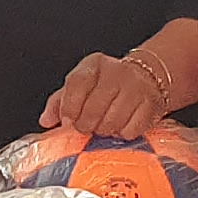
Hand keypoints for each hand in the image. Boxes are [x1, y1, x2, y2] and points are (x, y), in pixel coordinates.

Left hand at [41, 51, 165, 136]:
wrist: (149, 77)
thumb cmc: (108, 85)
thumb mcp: (81, 86)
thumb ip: (60, 102)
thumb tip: (46, 120)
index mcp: (95, 64)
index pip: (77, 84)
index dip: (70, 107)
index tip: (68, 120)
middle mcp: (116, 72)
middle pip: (93, 109)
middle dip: (86, 125)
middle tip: (87, 126)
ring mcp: (136, 88)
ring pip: (111, 122)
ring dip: (105, 130)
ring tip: (105, 124)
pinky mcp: (150, 105)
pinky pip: (130, 130)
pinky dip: (123, 133)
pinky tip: (121, 125)